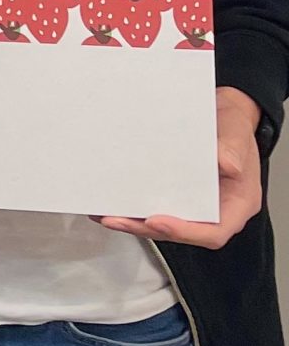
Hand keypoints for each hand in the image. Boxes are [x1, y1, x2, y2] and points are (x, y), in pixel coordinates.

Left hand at [99, 88, 263, 250]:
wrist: (222, 112)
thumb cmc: (233, 125)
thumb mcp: (237, 131)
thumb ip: (233, 148)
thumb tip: (227, 164)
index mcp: (237, 204)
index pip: (213, 232)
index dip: (184, 232)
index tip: (156, 221)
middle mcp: (216, 209)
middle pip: (182, 232)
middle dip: (147, 228)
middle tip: (118, 220)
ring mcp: (194, 203)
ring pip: (165, 222)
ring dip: (135, 221)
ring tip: (108, 216)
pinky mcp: (177, 194)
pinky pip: (157, 204)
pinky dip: (135, 207)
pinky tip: (112, 202)